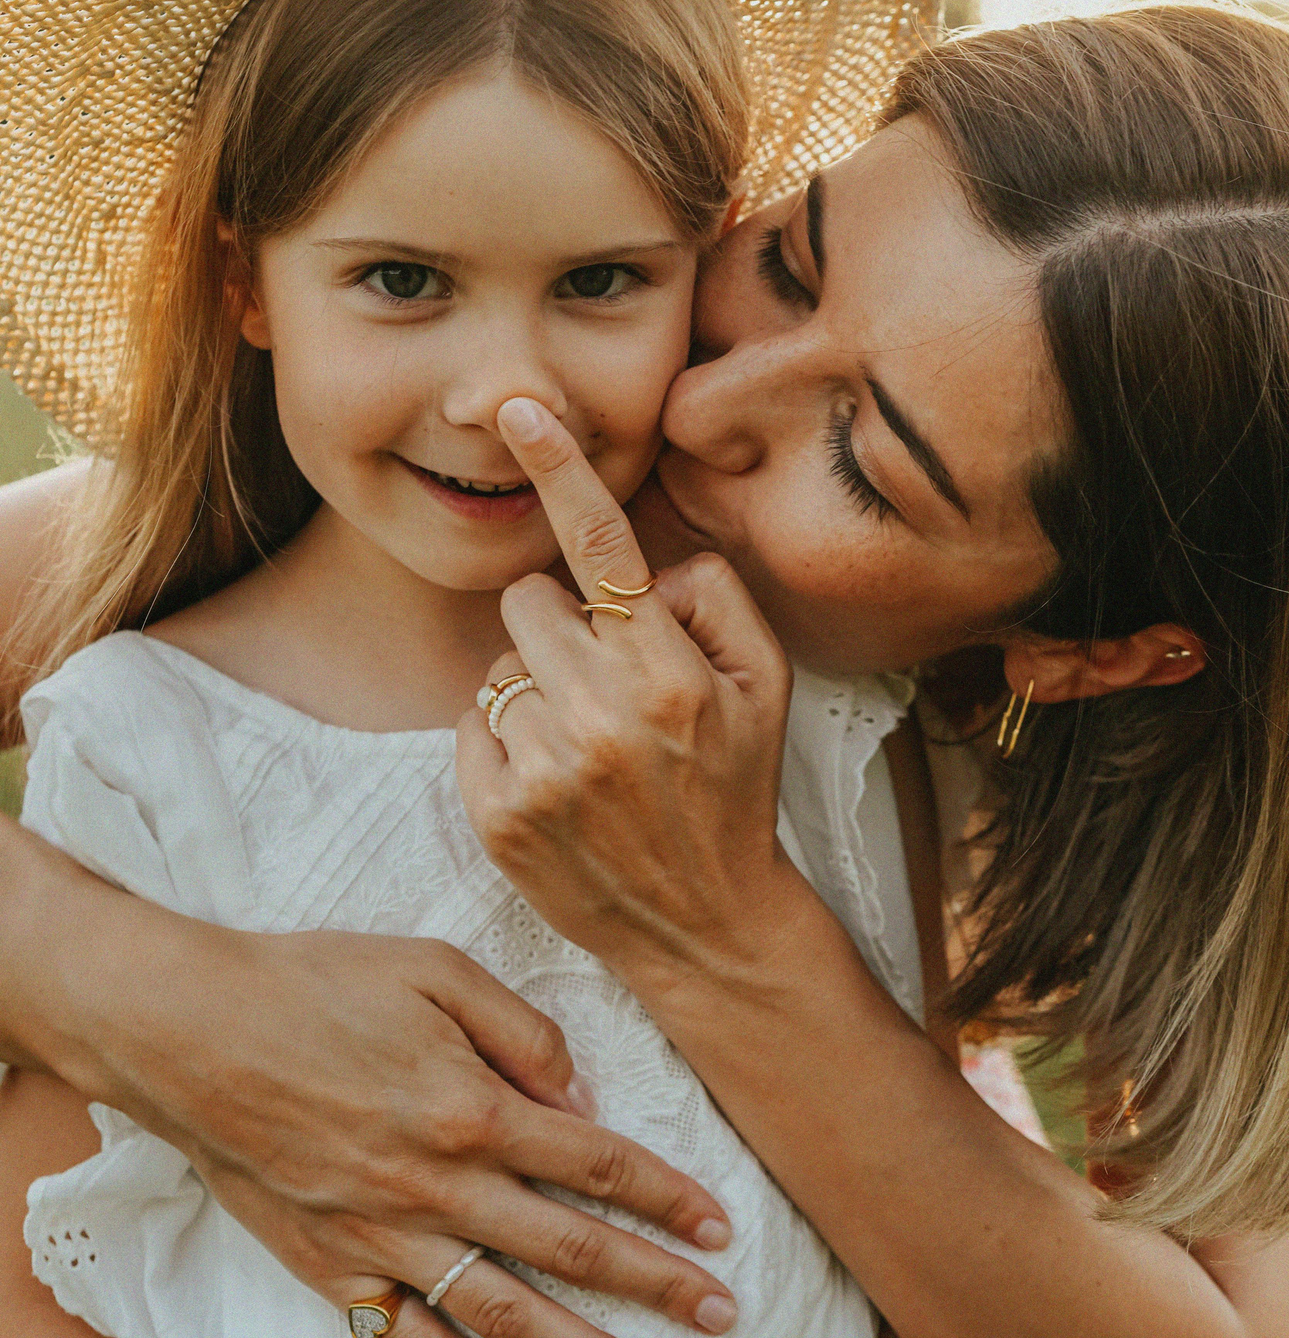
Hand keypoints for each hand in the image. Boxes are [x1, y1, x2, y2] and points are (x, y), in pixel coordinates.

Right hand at [14, 832, 739, 1337]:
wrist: (188, 1031)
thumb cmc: (315, 983)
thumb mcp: (433, 971)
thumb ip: (522, 1032)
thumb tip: (583, 1100)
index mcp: (472, 1108)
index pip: (597, 1165)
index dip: (668, 1198)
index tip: (722, 1230)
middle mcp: (438, 1186)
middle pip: (571, 1248)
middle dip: (656, 1286)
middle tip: (724, 1319)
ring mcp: (384, 1237)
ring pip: (506, 1313)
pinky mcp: (332, 1268)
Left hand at [455, 398, 812, 991]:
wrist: (708, 925)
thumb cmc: (736, 791)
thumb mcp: (769, 688)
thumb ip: (720, 599)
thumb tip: (653, 570)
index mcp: (671, 672)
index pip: (602, 549)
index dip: (560, 468)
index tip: (520, 412)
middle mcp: (603, 716)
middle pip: (530, 599)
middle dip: (563, 626)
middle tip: (604, 684)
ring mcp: (545, 769)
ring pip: (500, 663)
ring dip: (536, 687)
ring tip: (584, 742)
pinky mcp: (499, 814)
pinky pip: (471, 722)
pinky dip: (505, 740)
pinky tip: (553, 779)